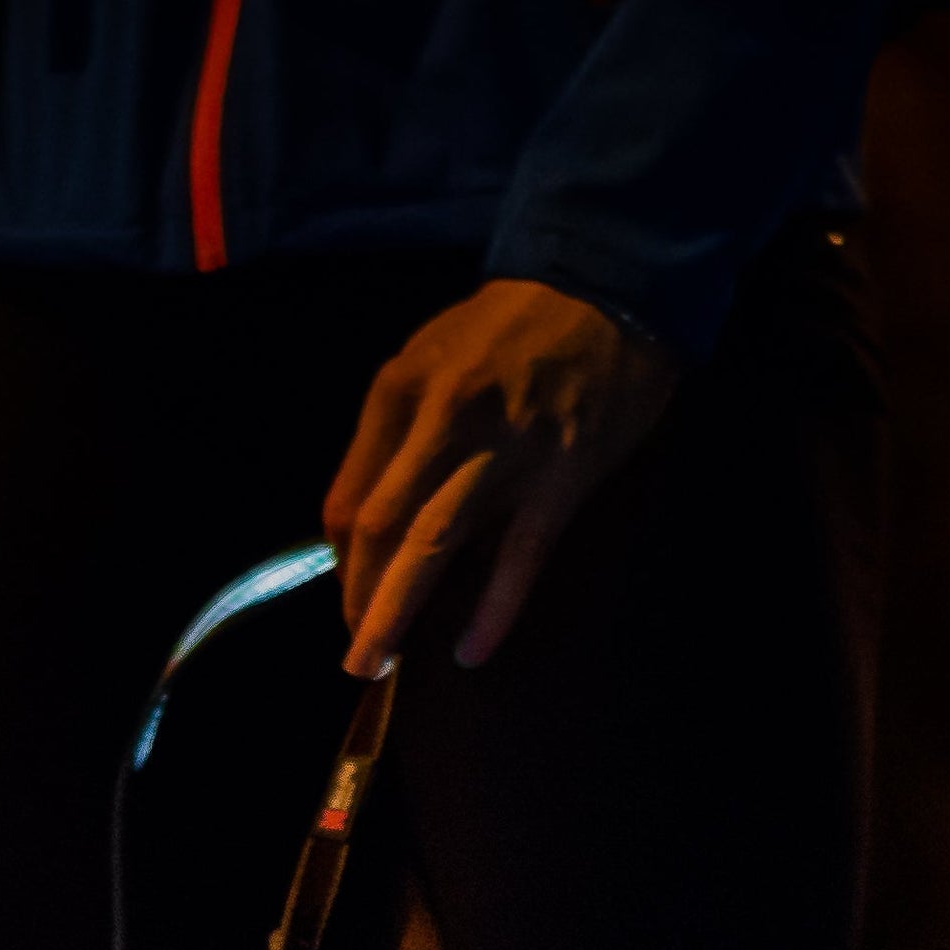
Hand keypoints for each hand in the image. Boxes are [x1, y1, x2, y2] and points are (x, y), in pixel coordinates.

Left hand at [322, 280, 675, 673]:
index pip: (350, 498)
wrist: (608, 285)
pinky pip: (516, 560)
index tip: (351, 595)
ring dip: (396, 614)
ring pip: (431, 548)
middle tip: (357, 656)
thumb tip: (377, 520)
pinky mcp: (560, 477)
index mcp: (400, 390)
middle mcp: (441, 420)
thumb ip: (400, 430)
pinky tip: (470, 651)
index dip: (341, 563)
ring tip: (379, 664)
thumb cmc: (514, 327)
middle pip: (379, 530)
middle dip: (357, 600)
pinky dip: (490, 613)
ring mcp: (503, 451)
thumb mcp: (433, 356)